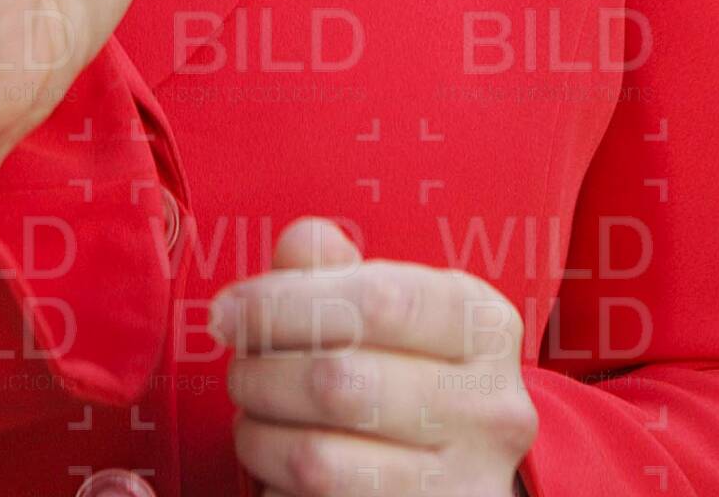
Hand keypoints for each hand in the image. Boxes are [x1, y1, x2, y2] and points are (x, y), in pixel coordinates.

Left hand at [212, 216, 538, 494]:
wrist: (454, 458)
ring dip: (259, 435)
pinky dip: (276, 483)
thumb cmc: (403, 359)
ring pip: (319, 461)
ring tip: (253, 416)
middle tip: (239, 368)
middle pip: (339, 383)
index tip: (229, 311)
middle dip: (262, 372)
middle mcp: (489, 409)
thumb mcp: (385, 297)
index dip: (283, 302)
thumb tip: (299, 246)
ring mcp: (466, 486)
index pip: (377, 300)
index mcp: (482, 324)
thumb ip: (334, 267)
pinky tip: (279, 461)